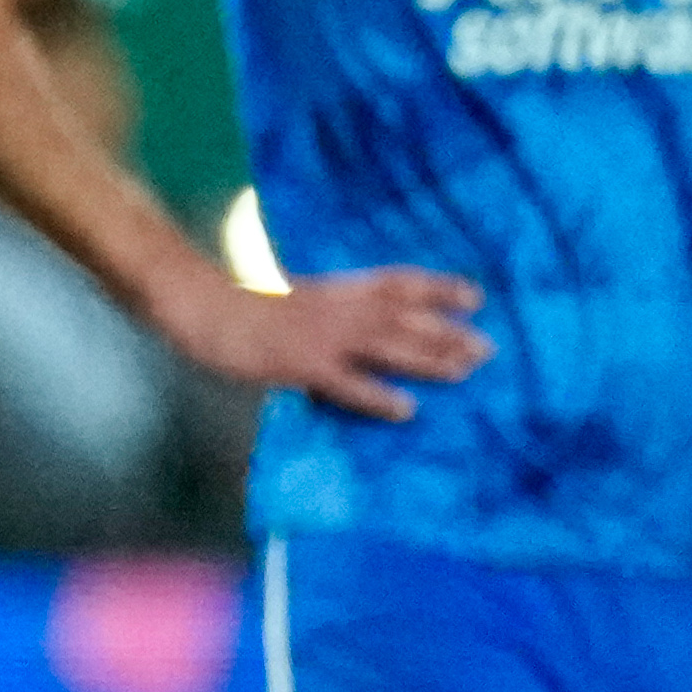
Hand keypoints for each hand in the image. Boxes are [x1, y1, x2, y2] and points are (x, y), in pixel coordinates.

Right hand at [164, 266, 491, 420]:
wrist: (203, 308)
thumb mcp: (292, 292)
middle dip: (448, 332)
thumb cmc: (240, 301)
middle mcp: (338, 308)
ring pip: (388, 347)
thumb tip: (358, 315)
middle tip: (488, 348)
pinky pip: (348, 384)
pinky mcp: (303, 366)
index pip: (398, 282)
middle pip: (404, 318)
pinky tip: (407, 409)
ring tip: (465, 371)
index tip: (475, 297)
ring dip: (429, 359)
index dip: (438, 289)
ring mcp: (322, 338)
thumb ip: (326, 302)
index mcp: (335, 287)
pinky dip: (379, 396)